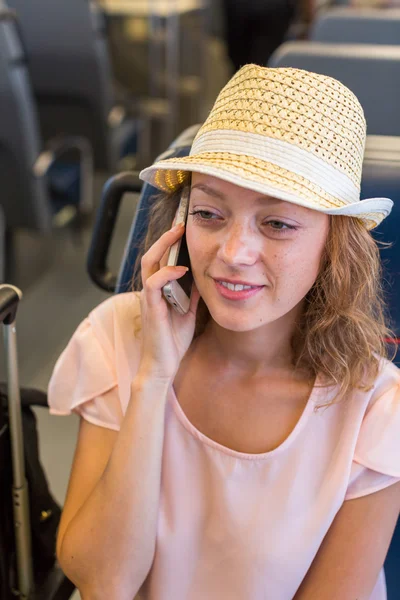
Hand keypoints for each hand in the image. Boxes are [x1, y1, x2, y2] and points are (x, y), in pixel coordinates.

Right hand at [138, 222, 199, 381]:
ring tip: (178, 233)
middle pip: (152, 254)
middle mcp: (150, 290)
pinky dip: (167, 273)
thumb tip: (204, 275)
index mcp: (158, 289)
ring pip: (149, 262)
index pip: (160, 259)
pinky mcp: (150, 308)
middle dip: (166, 236)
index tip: (184, 228)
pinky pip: (153, 283)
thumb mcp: (189, 311)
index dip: (169, 242)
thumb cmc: (173, 340)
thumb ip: (192, 293)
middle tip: (181, 223)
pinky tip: (182, 269)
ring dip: (163, 246)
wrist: (163, 365)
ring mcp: (148, 298)